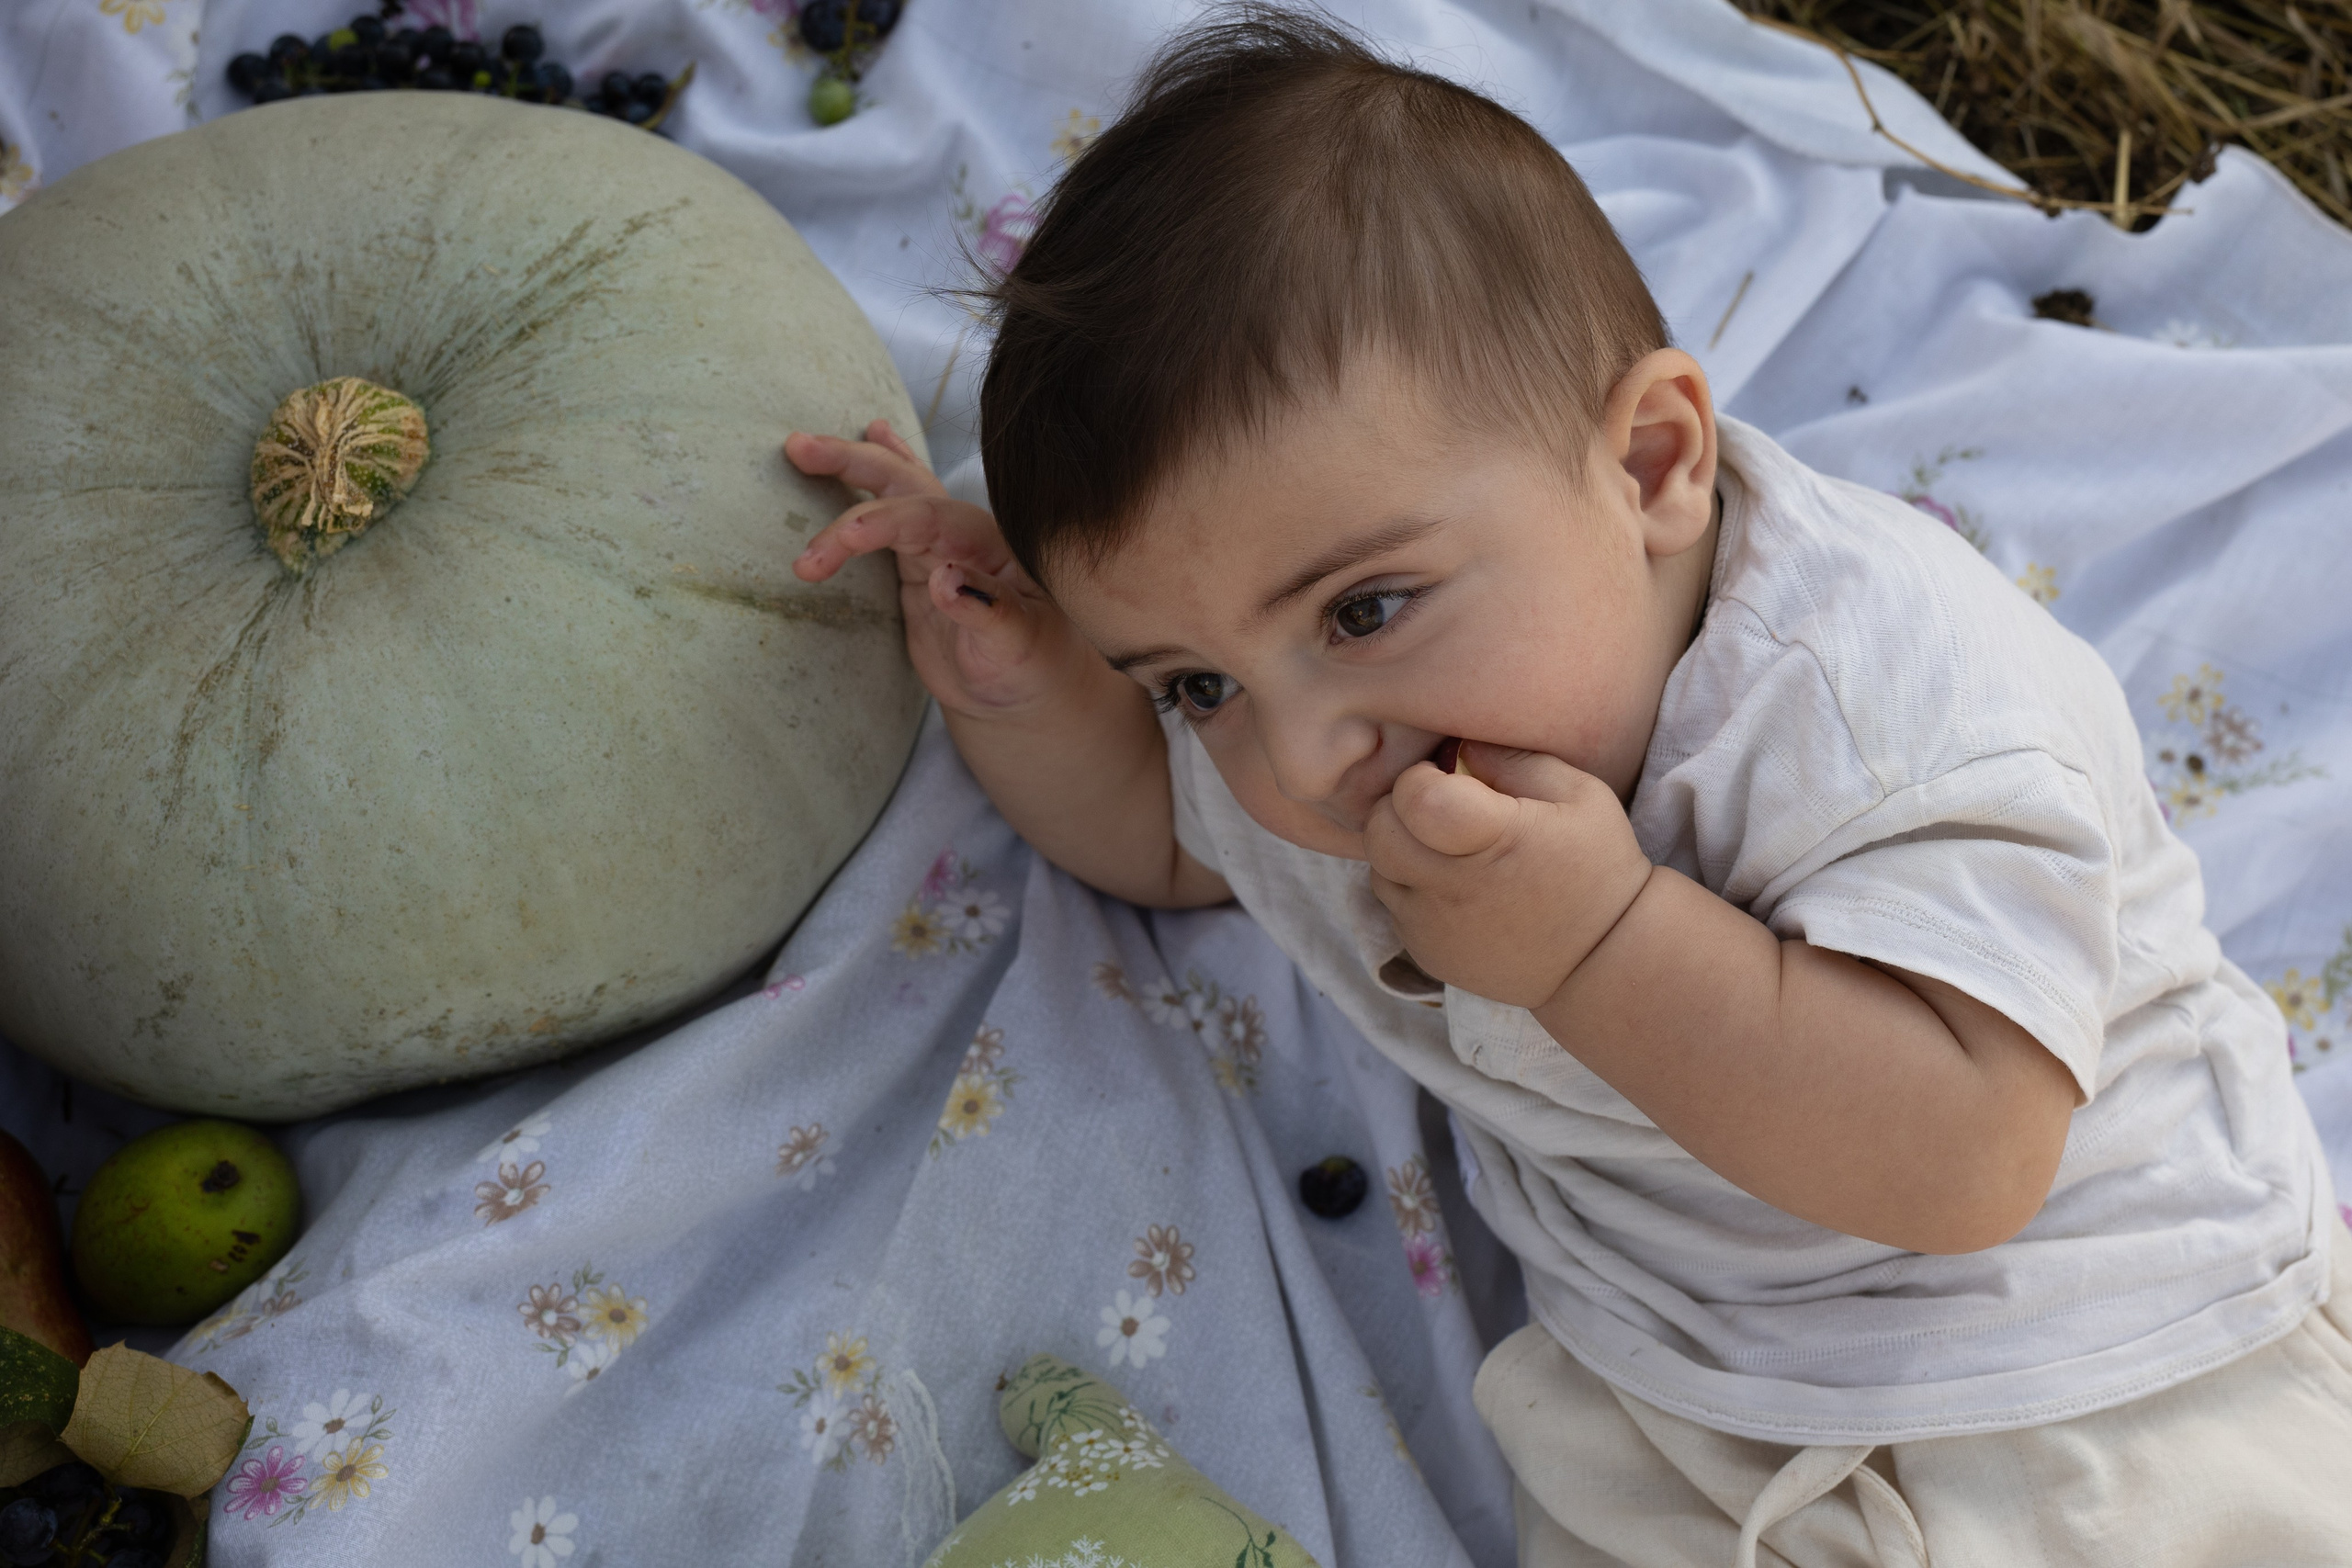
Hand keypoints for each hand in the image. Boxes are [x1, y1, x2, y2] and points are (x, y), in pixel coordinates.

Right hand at [786, 421, 1095, 718]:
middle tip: (798, 449)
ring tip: (801, 447)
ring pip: (894, 491)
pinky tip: (871, 435)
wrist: (1028, 687)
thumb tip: (944, 578)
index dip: (882, 522)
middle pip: (907, 484)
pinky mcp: (919, 565)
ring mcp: (939, 546)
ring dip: (850, 465)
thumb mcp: (1018, 647)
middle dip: (853, 463)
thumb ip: (989, 612)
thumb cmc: (1033, 667)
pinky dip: (876, 479)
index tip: (840, 540)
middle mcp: (963, 535)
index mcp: (989, 546)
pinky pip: (893, 514)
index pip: (929, 517)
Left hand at [1364, 744, 1654, 1008]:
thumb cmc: (1595, 867)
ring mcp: (1434, 928)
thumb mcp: (1580, 795)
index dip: (1419, 778)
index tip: (1446, 780)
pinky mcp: (1425, 954)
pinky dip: (1411, 890)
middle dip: (1397, 809)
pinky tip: (1455, 888)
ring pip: (1379, 870)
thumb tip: (1457, 745)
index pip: (1413, 797)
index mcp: (1494, 839)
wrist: (1601, 959)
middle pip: (1379, 833)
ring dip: (1401, 850)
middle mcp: (1454, 887)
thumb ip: (1515, 760)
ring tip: (1447, 850)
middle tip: (1436, 810)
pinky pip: (1393, 908)